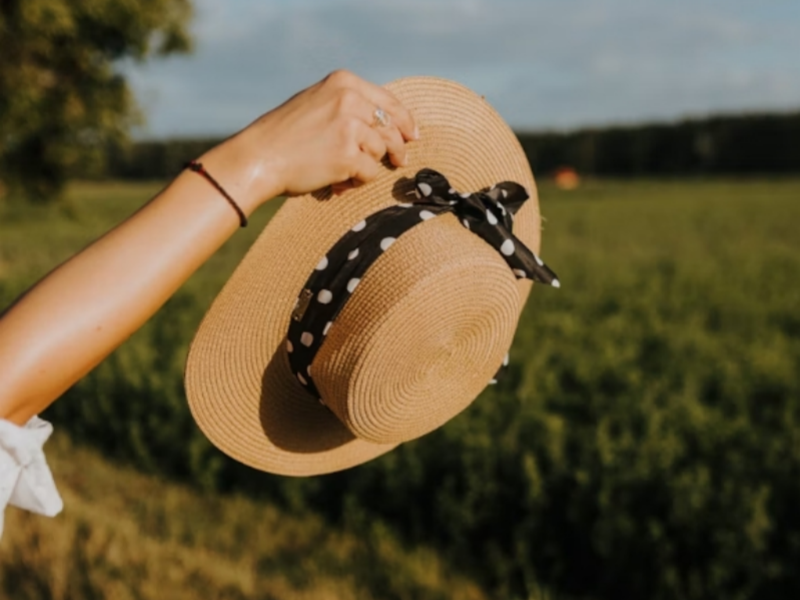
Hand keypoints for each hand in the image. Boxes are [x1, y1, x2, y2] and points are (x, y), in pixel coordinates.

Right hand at [201, 70, 418, 211]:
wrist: (259, 157)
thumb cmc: (285, 135)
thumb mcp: (317, 103)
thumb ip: (348, 105)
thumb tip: (385, 121)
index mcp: (343, 82)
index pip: (388, 101)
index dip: (404, 121)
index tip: (412, 135)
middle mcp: (350, 99)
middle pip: (391, 127)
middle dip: (399, 148)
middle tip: (400, 161)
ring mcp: (350, 126)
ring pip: (381, 151)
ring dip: (368, 167)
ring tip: (346, 175)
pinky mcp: (348, 155)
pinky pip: (369, 173)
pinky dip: (357, 182)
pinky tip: (338, 183)